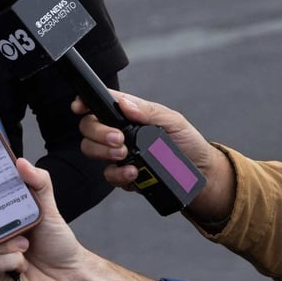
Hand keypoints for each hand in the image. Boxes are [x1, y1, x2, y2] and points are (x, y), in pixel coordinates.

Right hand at [72, 90, 234, 223]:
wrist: (202, 177)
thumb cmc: (188, 143)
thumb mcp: (173, 121)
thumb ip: (148, 111)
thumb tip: (124, 104)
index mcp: (127, 115)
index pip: (99, 105)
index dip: (84, 104)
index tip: (79, 107)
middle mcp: (117, 132)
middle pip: (88, 127)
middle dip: (98, 133)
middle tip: (118, 139)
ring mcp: (117, 154)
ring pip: (90, 150)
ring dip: (103, 152)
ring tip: (125, 155)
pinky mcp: (123, 176)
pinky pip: (108, 175)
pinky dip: (118, 174)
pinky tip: (133, 173)